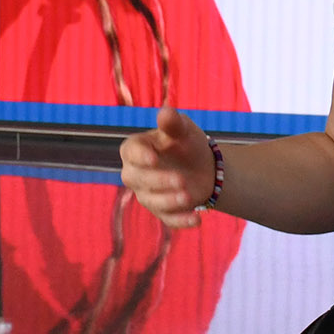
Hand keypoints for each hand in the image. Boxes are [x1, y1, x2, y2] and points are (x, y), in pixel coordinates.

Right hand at [121, 101, 216, 230]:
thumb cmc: (186, 142)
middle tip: (181, 180)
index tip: (153, 158)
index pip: (130, 152)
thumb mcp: (184, 129)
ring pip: (151, 201)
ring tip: (189, 196)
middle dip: (158, 181)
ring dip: (169, 201)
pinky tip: (197, 219)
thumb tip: (165, 113)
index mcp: (136, 148)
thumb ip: (174, 123)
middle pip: (137, 179)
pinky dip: (182, 221)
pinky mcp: (162, 211)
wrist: (202, 166)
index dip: (140, 156)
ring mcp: (147, 194)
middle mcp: (135, 173)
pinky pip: (168, 219)